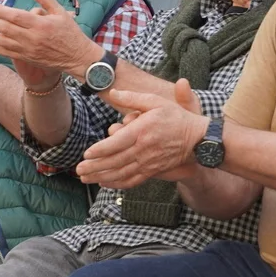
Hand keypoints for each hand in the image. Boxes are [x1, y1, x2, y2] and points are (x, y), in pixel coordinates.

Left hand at [0, 0, 101, 78]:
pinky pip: (7, 53)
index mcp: (41, 24)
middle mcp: (32, 37)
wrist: (77, 57)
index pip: (16, 16)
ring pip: (3, 42)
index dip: (0, 11)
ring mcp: (28, 49)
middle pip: (6, 28)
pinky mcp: (27, 58)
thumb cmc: (70, 33)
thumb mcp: (61, 12)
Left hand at [75, 80, 208, 188]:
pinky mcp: (152, 171)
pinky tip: (105, 183)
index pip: (117, 143)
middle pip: (115, 161)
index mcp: (142, 131)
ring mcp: (148, 162)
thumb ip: (132, 98)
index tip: (86, 154)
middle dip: (94, 167)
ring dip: (101, 177)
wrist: (197, 139)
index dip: (100, 150)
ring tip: (85, 179)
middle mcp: (143, 149)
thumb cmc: (176, 117)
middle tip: (78, 170)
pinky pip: (132, 180)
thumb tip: (112, 92)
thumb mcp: (155, 101)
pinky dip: (117, 184)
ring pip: (121, 173)